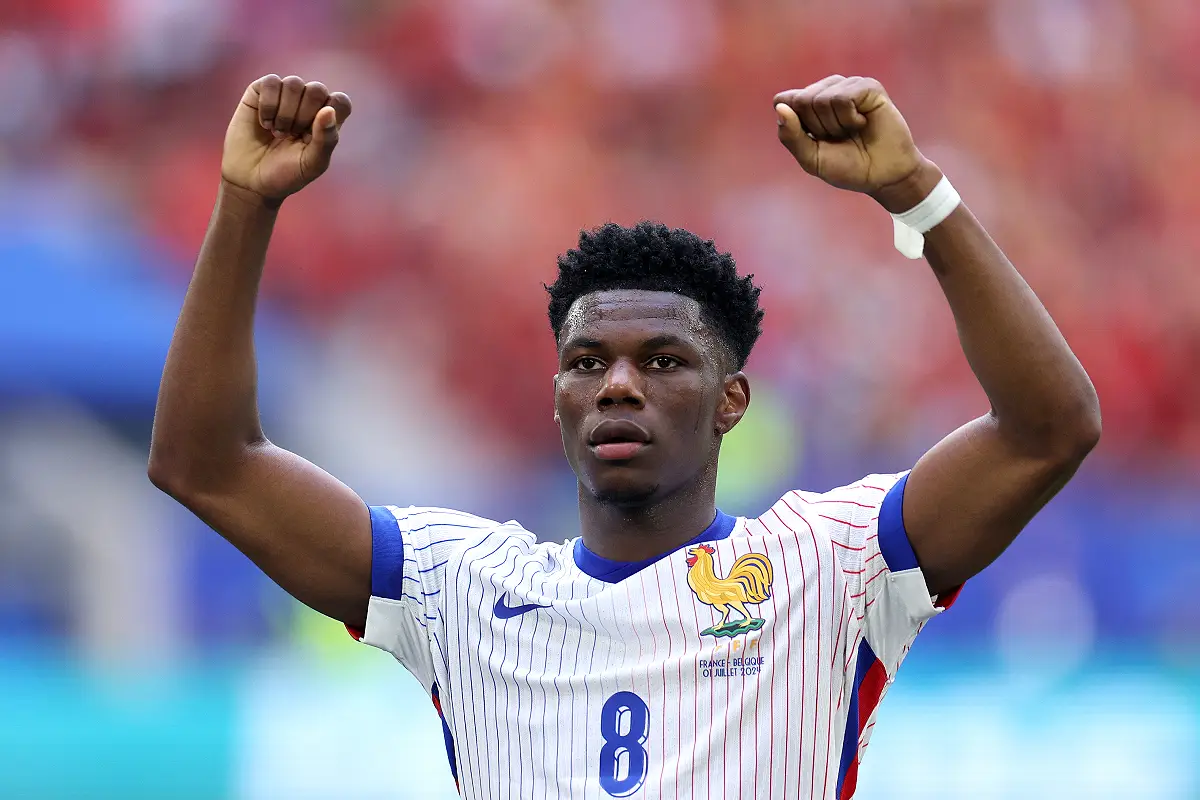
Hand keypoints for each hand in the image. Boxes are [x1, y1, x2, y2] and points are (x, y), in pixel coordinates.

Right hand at [221, 74, 352, 202]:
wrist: (250, 180)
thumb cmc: (285, 174)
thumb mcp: (312, 164)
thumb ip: (326, 139)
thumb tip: (329, 110)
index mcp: (326, 120)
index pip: (340, 101)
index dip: (330, 115)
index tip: (313, 136)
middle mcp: (307, 104)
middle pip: (317, 89)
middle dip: (303, 116)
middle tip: (291, 136)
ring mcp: (284, 95)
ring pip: (294, 83)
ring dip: (285, 113)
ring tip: (277, 133)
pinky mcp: (260, 92)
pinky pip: (271, 82)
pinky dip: (268, 105)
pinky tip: (264, 123)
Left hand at [774, 75, 935, 209]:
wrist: (882, 175)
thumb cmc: (847, 166)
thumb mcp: (811, 158)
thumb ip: (791, 136)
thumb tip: (780, 107)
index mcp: (807, 105)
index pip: (782, 100)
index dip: (794, 124)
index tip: (814, 140)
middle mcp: (826, 90)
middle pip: (801, 100)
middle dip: (817, 128)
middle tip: (838, 137)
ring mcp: (847, 86)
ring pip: (821, 99)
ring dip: (835, 125)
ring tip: (851, 131)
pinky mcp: (867, 86)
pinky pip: (843, 98)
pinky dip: (849, 118)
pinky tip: (862, 123)